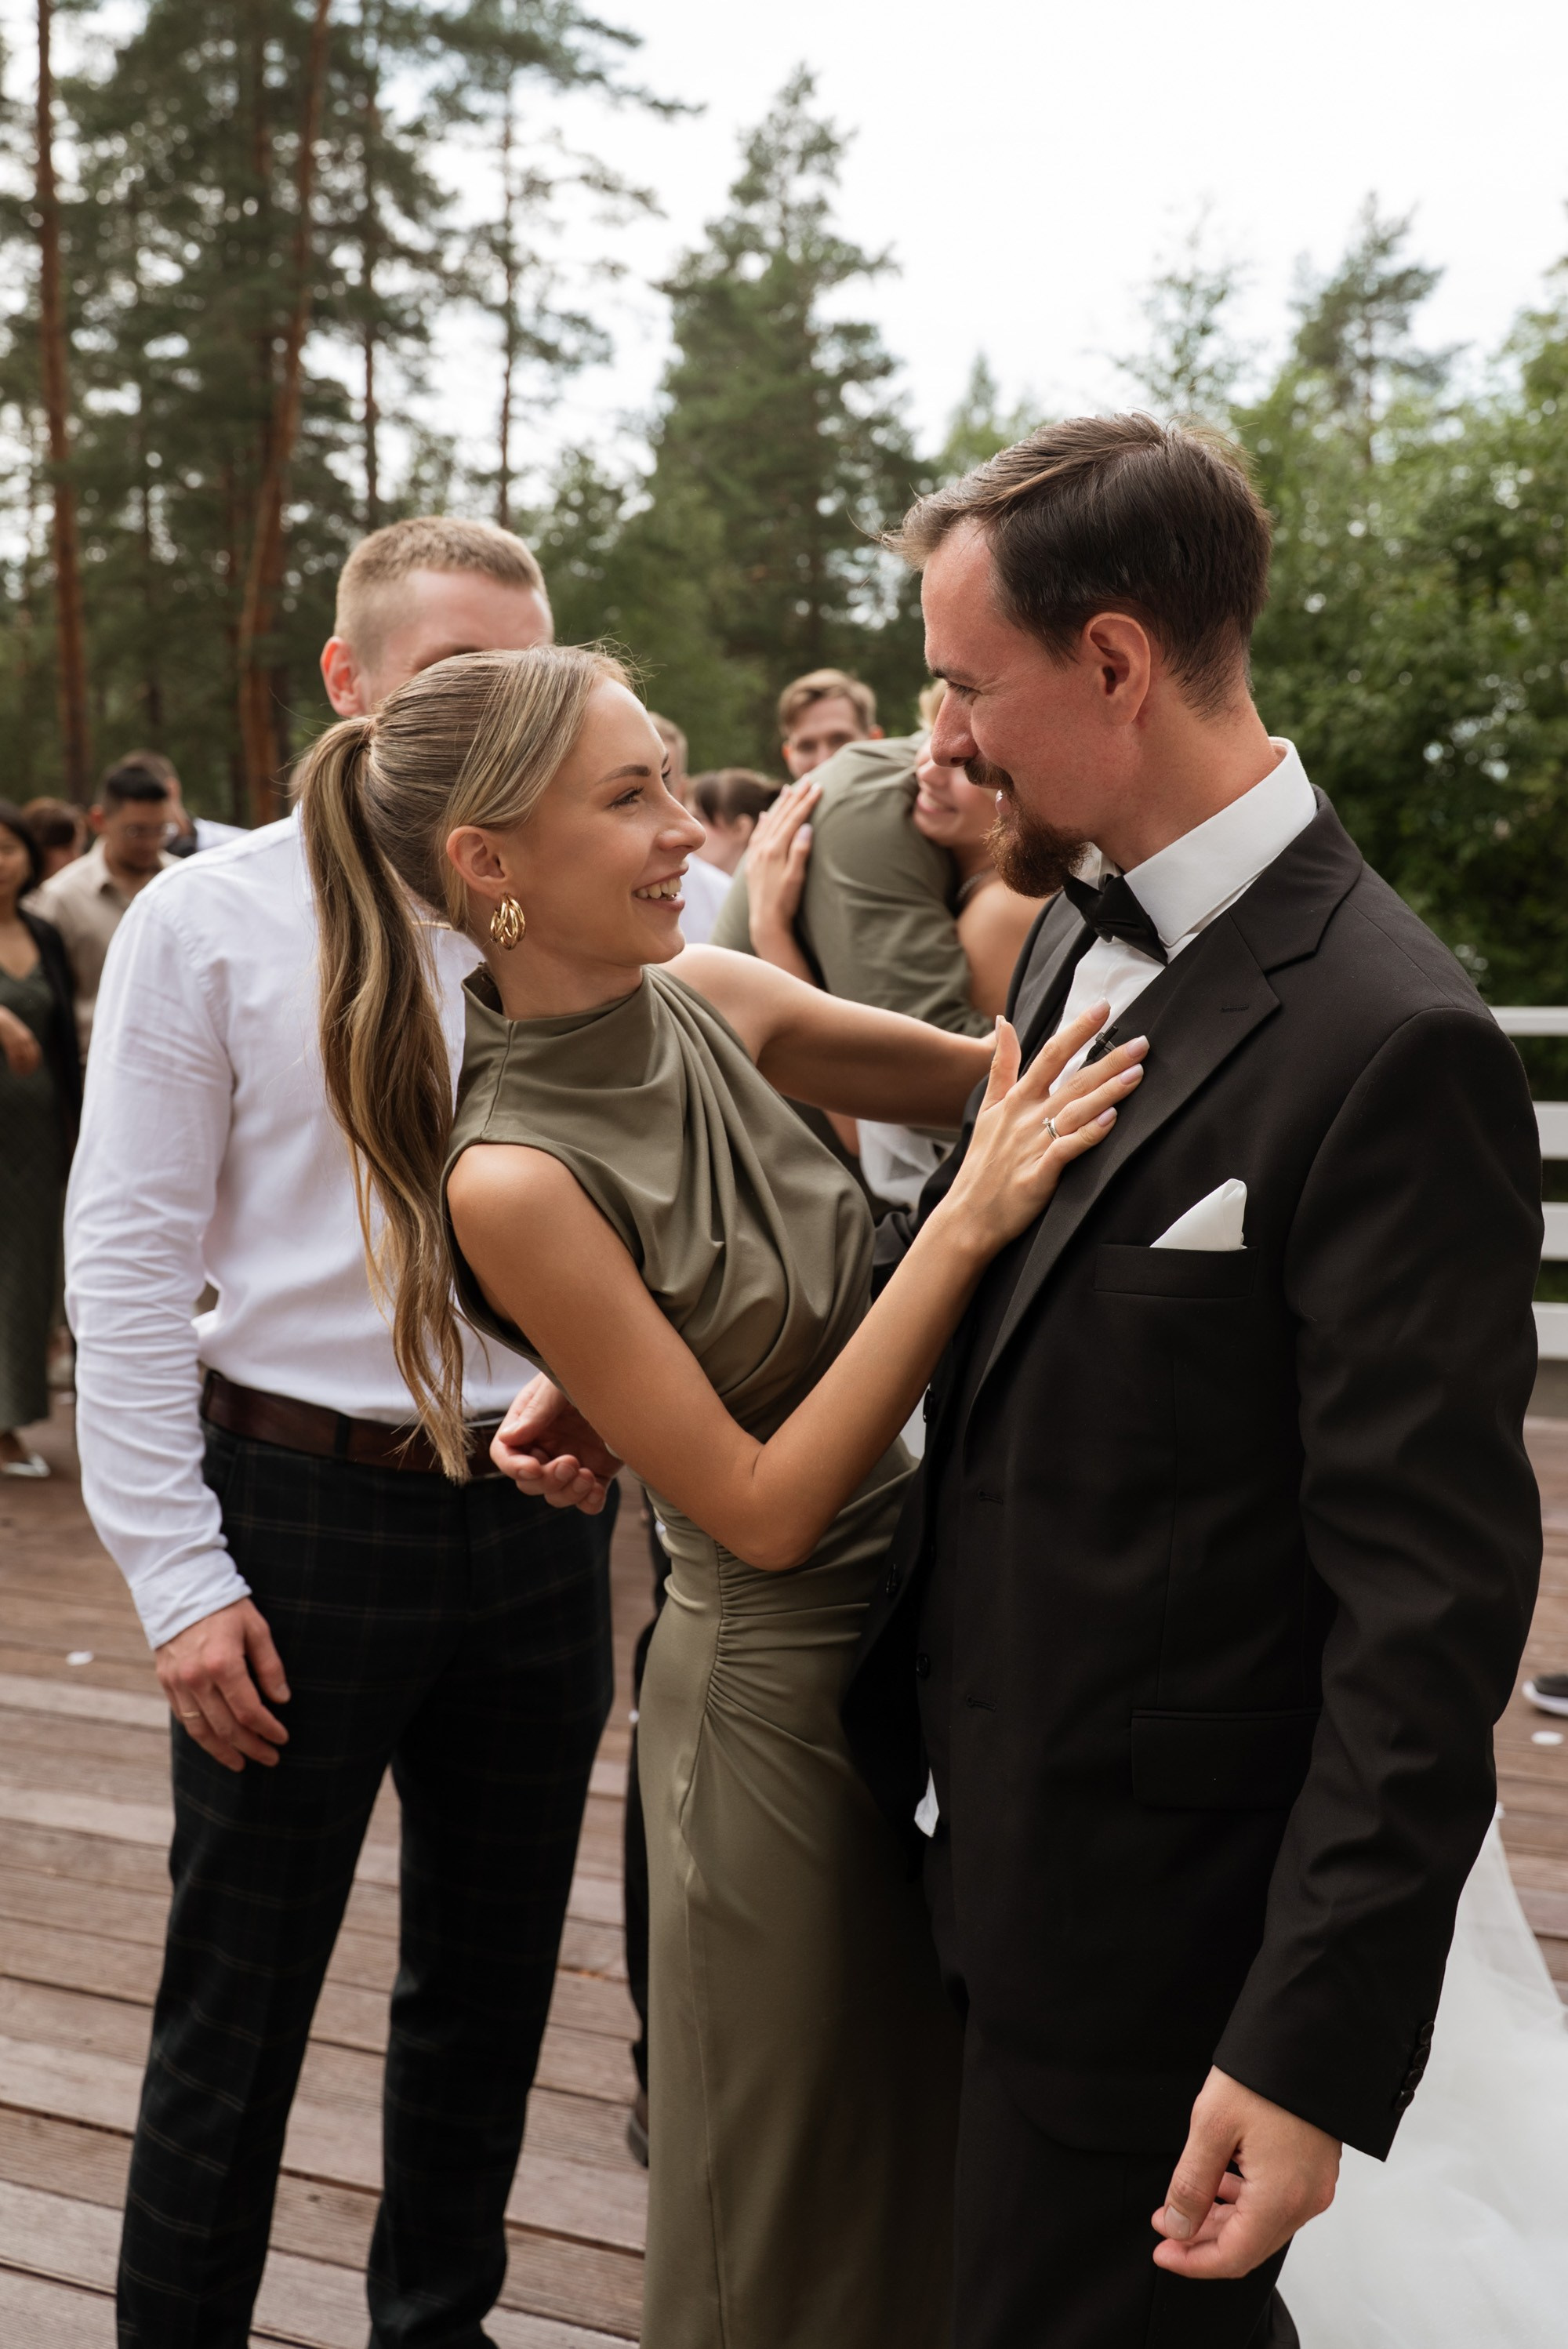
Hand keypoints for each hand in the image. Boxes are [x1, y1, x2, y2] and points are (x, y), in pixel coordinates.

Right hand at [0, 1005, 40, 1075]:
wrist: (1, 1019)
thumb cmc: (7, 1025)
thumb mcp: (18, 1031)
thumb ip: (22, 1039)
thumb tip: (23, 1049)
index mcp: (28, 1036)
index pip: (36, 1051)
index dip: (36, 1061)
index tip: (34, 1067)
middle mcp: (25, 1039)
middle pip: (31, 1056)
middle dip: (30, 1066)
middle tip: (27, 1074)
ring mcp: (18, 1042)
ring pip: (23, 1058)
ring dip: (22, 1068)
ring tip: (20, 1074)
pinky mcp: (10, 1044)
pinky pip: (15, 1057)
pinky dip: (15, 1065)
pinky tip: (13, 1070)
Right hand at [155, 1597, 289, 1772]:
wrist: (181, 1588)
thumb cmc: (226, 1607)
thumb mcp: (257, 1628)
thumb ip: (270, 1666)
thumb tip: (282, 1700)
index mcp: (222, 1662)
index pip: (249, 1710)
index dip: (267, 1729)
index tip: (282, 1738)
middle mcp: (196, 1677)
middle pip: (226, 1727)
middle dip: (251, 1747)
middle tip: (270, 1758)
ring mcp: (177, 1682)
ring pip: (201, 1730)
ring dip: (223, 1751)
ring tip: (242, 1763)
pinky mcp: (166, 1682)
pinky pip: (184, 1719)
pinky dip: (202, 1736)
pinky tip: (217, 1744)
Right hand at [491, 1372, 622, 1513]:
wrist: (634, 1375)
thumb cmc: (592, 1368)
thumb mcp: (561, 1383)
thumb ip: (538, 1409)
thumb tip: (509, 1437)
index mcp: (529, 1422)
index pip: (505, 1453)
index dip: (514, 1466)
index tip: (534, 1467)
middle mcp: (547, 1444)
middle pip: (529, 1481)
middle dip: (547, 1479)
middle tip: (572, 1463)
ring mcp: (572, 1460)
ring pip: (556, 1495)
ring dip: (568, 1492)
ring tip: (589, 1476)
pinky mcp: (599, 1471)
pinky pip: (587, 1500)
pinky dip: (589, 1503)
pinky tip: (598, 1491)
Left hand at [747, 778, 820, 958]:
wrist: (766, 921)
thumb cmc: (785, 902)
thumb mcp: (796, 878)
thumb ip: (800, 852)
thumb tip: (807, 826)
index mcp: (775, 849)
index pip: (794, 819)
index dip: (807, 802)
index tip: (819, 787)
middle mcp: (763, 847)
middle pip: (782, 815)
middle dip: (796, 796)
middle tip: (808, 780)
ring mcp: (756, 854)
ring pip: (770, 822)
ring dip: (780, 805)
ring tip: (789, 790)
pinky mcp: (753, 861)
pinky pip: (758, 834)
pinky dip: (764, 821)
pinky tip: (766, 815)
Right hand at [939, 1000, 1146, 1256]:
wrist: (968, 1216)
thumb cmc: (982, 1165)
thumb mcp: (987, 1109)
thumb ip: (1001, 1065)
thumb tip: (1004, 1022)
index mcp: (1016, 1099)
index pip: (1050, 1054)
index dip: (1078, 1030)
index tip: (1104, 1008)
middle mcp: (1026, 1117)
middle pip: (1073, 1080)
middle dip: (1109, 1060)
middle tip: (1142, 1043)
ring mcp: (1033, 1145)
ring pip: (1075, 1111)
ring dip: (1106, 1092)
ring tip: (1136, 1075)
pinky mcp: (1039, 1174)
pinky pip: (1067, 1149)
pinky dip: (1088, 1135)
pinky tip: (1110, 1121)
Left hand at [1151, 2067, 1340, 2278]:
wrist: (1308, 2037)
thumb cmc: (1262, 2076)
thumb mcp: (1212, 2126)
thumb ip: (1192, 2183)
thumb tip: (1177, 2228)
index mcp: (1281, 2198)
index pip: (1234, 2257)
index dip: (1193, 2262)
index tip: (1161, 2251)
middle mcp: (1306, 2201)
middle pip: (1249, 2245)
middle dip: (1202, 2242)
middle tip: (1165, 2226)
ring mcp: (1315, 2185)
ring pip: (1262, 2225)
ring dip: (1222, 2222)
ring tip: (1184, 2204)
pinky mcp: (1314, 2169)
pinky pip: (1276, 2203)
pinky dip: (1244, 2203)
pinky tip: (1219, 2184)